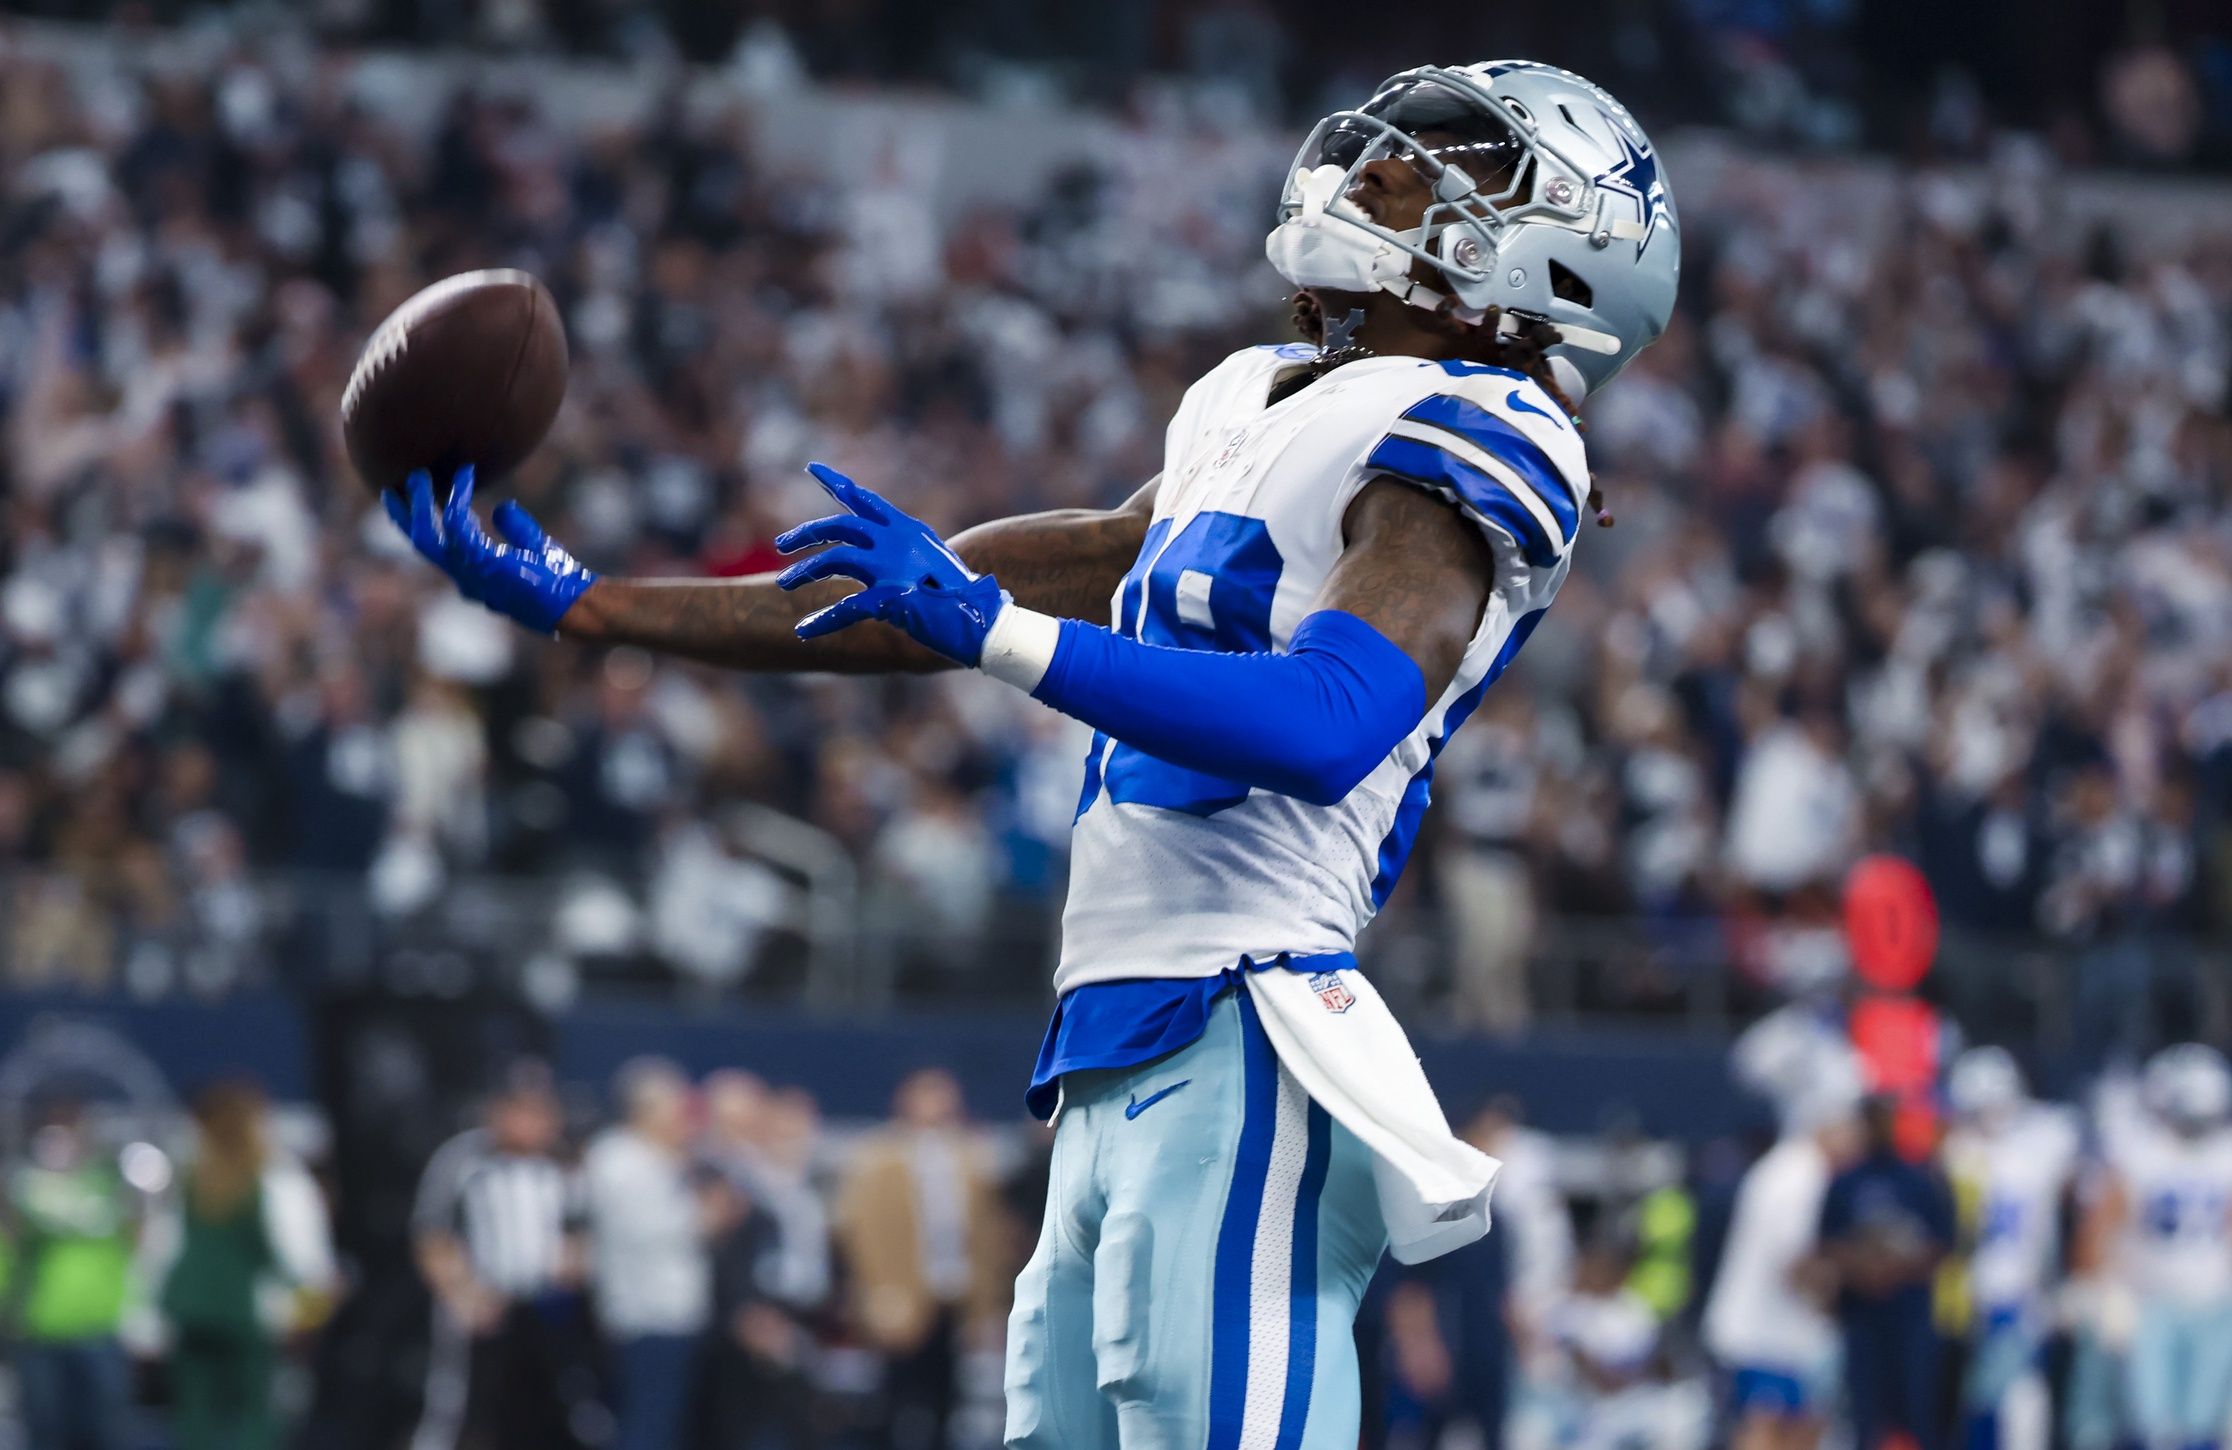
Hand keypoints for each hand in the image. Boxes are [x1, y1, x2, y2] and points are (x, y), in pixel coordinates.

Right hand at [385, 466, 596, 633]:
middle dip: (403, 517)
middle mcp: (466, 579)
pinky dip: (456, 497)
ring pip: (426, 536)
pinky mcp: (483, 563)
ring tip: (419, 474)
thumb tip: (500, 508)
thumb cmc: (559, 581)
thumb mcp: (533, 549)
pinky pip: (456, 525)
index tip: (418, 498)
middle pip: (421, 545)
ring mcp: (471, 574)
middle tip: (392, 488)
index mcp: (474, 579)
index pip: (438, 550)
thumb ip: (516, 529)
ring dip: (419, 503)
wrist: (575, 605)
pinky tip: (465, 474)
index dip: (425, 523)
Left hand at [773, 462, 1007, 665]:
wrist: (984, 621)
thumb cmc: (960, 597)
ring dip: (806, 571)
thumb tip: (877, 553)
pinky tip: (805, 631)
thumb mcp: (929, 564)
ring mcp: (894, 567)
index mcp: (908, 529)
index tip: (811, 468)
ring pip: (835, 559)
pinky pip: (846, 608)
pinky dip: (823, 621)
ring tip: (784, 584)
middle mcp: (898, 540)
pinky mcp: (890, 598)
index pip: (865, 499)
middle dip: (806, 532)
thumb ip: (901, 553)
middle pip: (840, 524)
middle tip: (780, 543)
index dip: (836, 483)